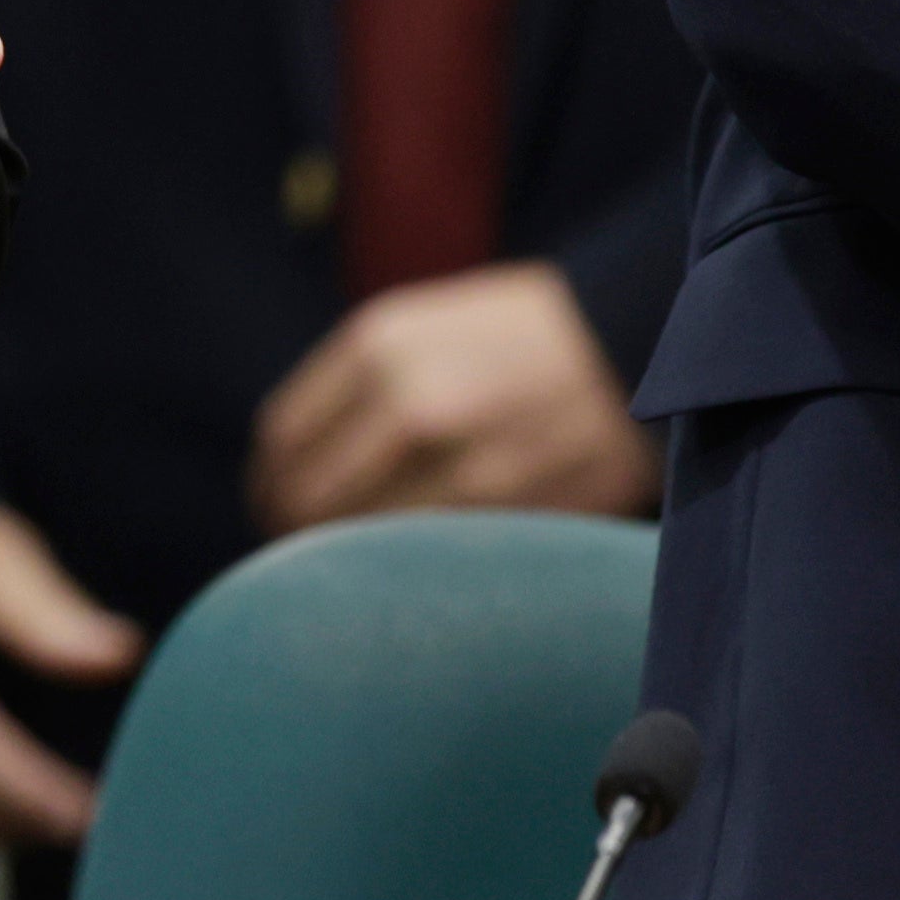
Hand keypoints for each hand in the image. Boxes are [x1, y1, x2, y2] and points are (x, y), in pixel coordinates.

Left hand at [249, 261, 659, 532]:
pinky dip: (408, 571)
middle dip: (296, 532)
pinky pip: (426, 559)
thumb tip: (286, 466)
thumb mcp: (419, 328)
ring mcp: (461, 464)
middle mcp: (408, 403)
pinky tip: (414, 568)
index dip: (269, 483)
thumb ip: (351, 388)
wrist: (630, 342)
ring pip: (362, 543)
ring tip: (355, 567)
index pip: (280, 442)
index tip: (273, 503)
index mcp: (376, 346)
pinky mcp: (509, 512)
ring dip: (347, 562)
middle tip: (304, 550)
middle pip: (308, 501)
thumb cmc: (513, 337)